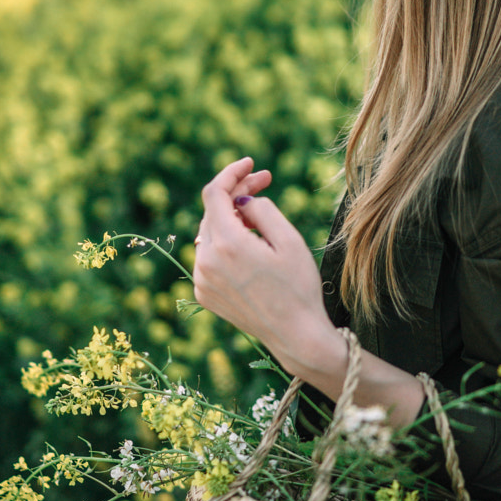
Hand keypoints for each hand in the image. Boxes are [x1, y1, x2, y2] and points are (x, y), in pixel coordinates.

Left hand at [193, 158, 426, 425]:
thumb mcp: (289, 240)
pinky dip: (226, 244)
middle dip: (236, 193)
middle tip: (265, 182)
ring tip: (261, 218)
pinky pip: (210, 257)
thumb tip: (241, 199)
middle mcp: (206, 262)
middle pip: (212, 212)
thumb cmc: (299, 287)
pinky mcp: (204, 294)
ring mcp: (201, 280)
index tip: (251, 164)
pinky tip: (251, 246)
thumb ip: (260, 209)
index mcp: (226, 245)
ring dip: (231, 219)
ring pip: (210, 234)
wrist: (296, 337)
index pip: (214, 193)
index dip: (232, 172)